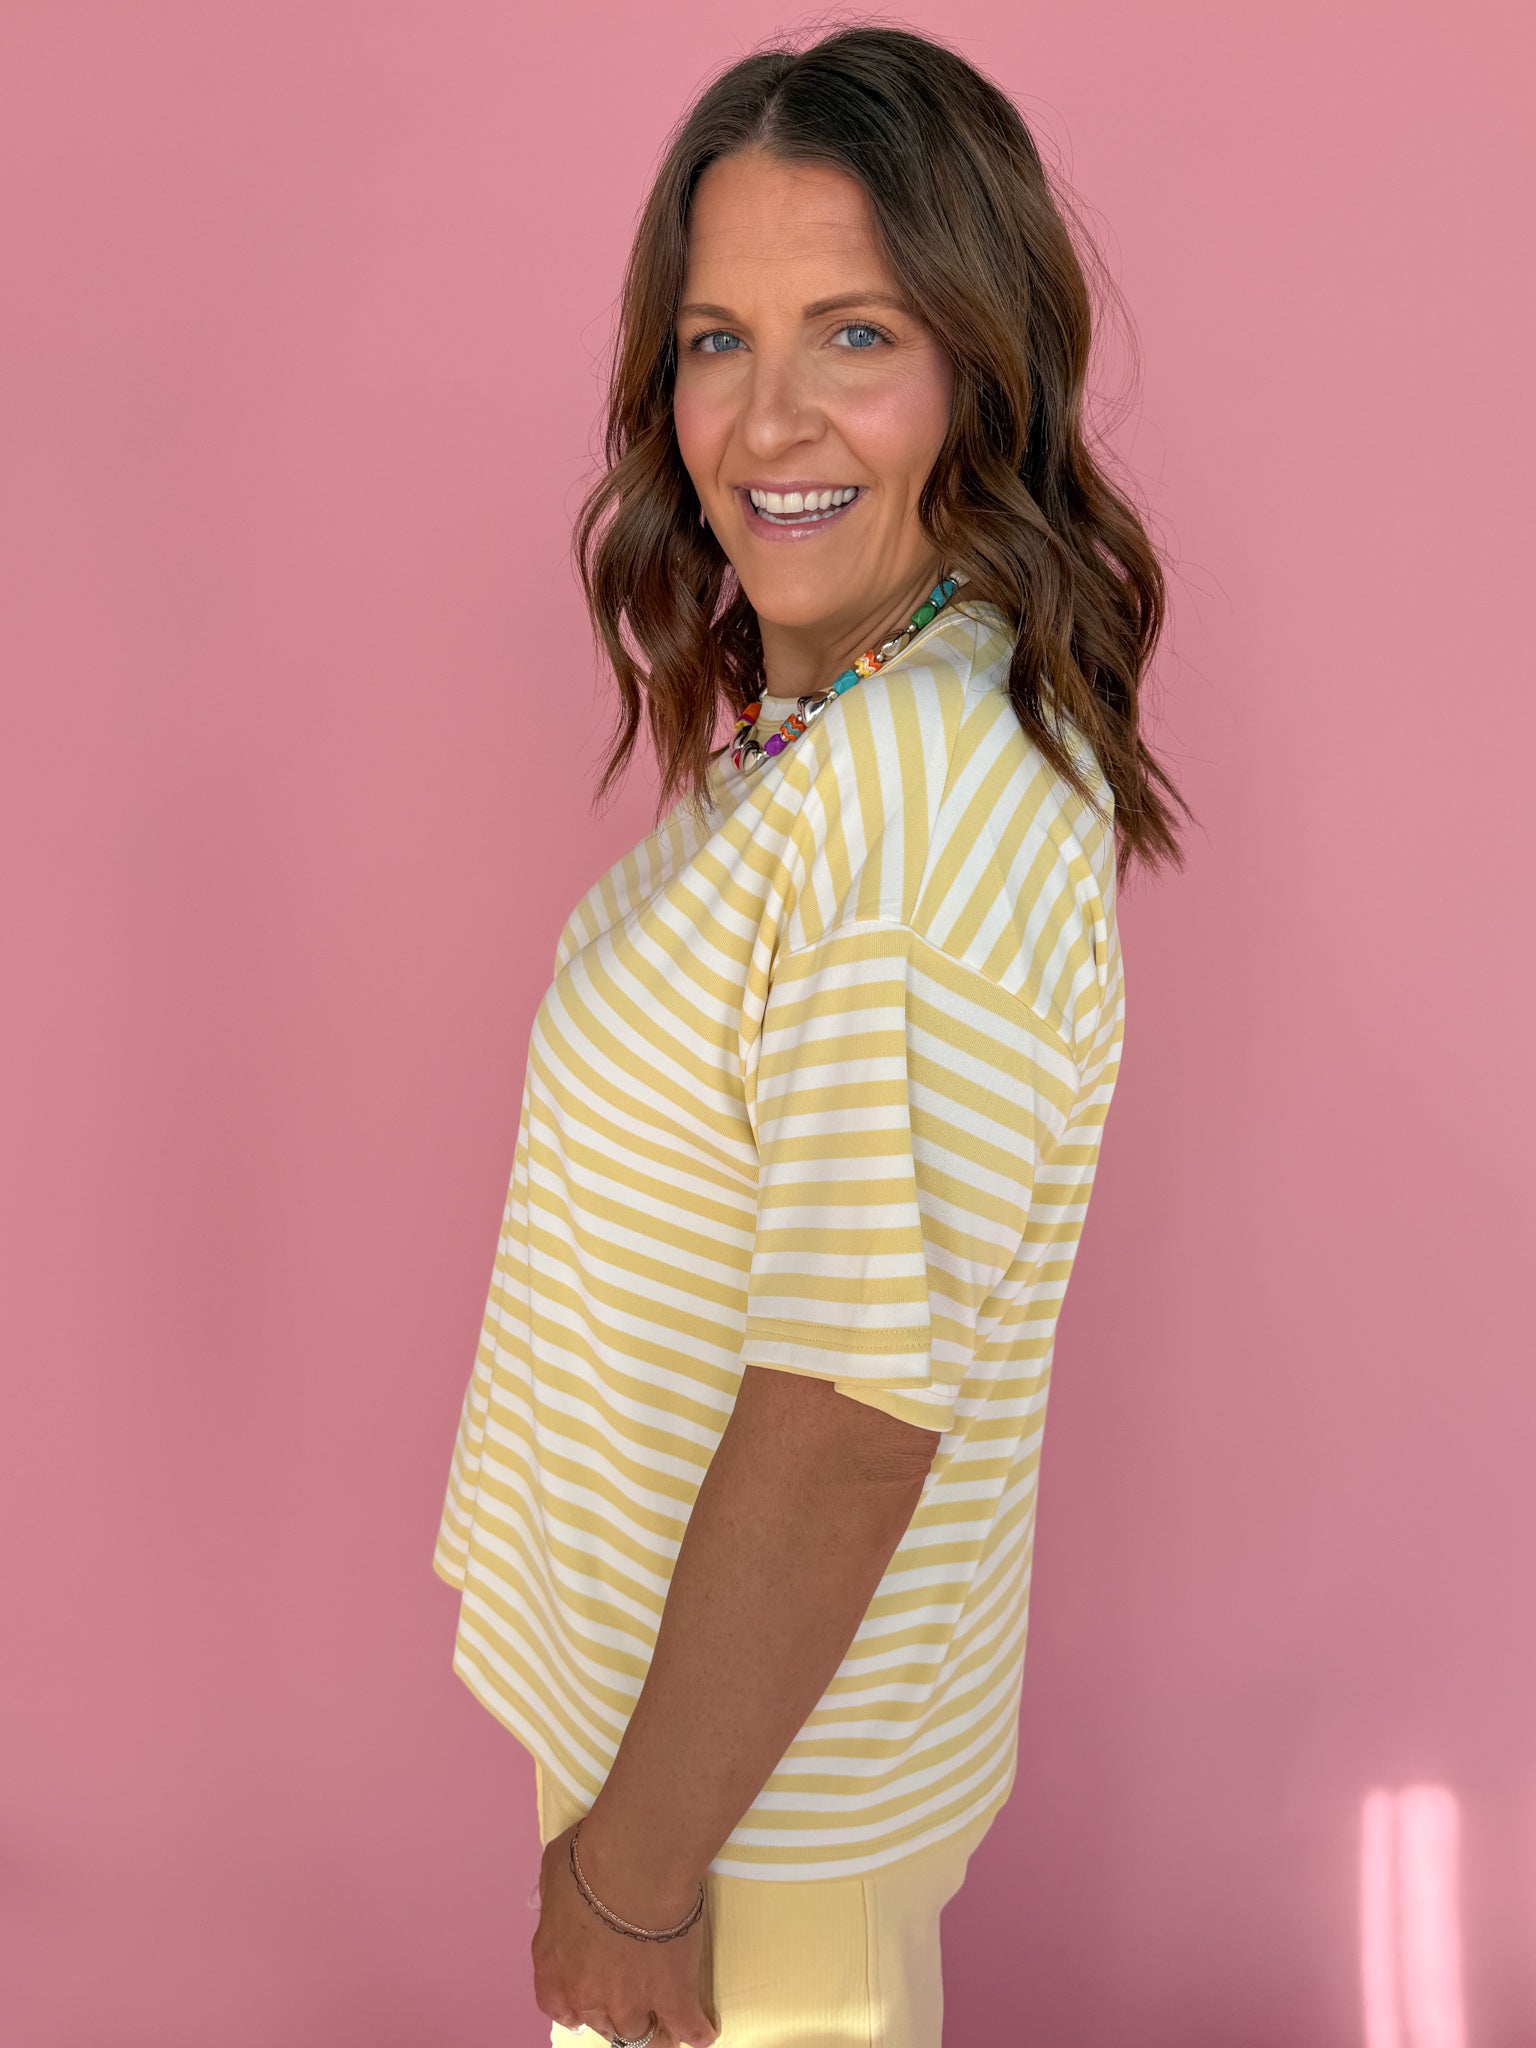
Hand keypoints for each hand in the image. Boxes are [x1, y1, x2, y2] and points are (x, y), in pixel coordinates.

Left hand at [531, 1818, 717, 2046]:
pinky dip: (696, 2031)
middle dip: (617, 2018)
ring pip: (642, 2037)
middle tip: (634, 2007)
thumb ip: (558, 1897)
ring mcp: (631, 2003)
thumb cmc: (589, 1860)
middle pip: (603, 2025)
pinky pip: (688, 2027)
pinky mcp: (673, 1998)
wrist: (633, 1867)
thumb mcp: (556, 1873)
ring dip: (655, 2032)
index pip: (560, 2008)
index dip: (578, 2007)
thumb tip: (563, 1895)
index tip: (590, 2004)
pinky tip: (704, 2030)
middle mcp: (588, 1996)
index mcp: (555, 1969)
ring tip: (669, 2030)